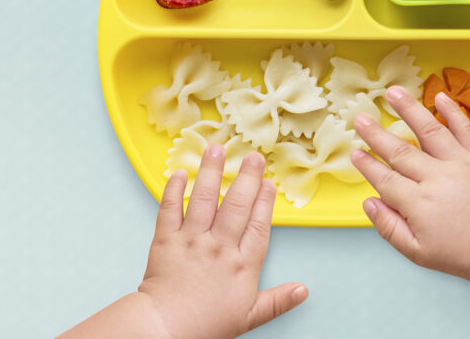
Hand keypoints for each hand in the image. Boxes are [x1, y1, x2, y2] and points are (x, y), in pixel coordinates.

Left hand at [138, 146, 307, 338]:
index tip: (269, 182)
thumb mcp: (249, 316)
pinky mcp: (165, 240)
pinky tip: (178, 173)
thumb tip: (304, 290)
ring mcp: (192, 241)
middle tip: (253, 155)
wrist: (165, 330)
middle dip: (247, 177)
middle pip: (237, 205)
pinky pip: (169, 210)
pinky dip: (173, 190)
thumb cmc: (207, 325)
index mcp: (242, 264)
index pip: (259, 225)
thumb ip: (278, 300)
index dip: (265, 201)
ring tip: (216, 149)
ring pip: (204, 199)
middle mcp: (219, 246)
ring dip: (211, 172)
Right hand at [351, 86, 469, 282]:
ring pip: (430, 131)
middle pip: (400, 151)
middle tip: (360, 118)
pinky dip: (452, 112)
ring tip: (393, 92)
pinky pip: (465, 130)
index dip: (367, 165)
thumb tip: (368, 202)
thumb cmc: (459, 253)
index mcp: (419, 204)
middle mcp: (437, 179)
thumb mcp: (417, 252)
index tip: (354, 153)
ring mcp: (460, 164)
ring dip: (409, 110)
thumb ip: (389, 227)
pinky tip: (439, 97)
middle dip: (376, 134)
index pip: (385, 179)